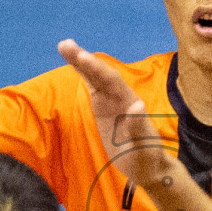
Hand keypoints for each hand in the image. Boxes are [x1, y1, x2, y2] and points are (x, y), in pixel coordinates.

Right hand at [57, 40, 172, 185]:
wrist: (147, 166)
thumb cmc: (147, 156)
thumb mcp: (144, 146)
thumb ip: (139, 126)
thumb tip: (136, 105)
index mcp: (130, 102)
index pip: (112, 82)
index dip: (97, 69)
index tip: (82, 57)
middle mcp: (120, 96)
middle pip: (101, 74)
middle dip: (84, 59)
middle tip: (65, 45)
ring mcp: (111, 100)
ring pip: (94, 77)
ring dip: (80, 61)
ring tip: (64, 46)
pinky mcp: (103, 107)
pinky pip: (92, 86)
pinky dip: (82, 73)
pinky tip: (73, 62)